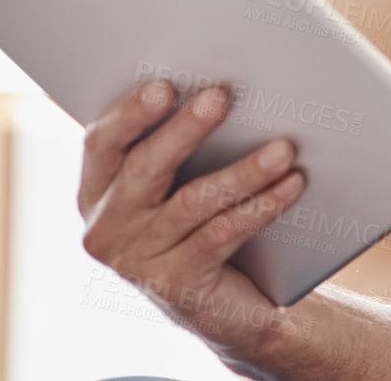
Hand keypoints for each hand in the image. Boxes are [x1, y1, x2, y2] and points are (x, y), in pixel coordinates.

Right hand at [78, 80, 308, 359]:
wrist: (223, 304)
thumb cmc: (201, 223)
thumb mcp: (180, 182)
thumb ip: (182, 142)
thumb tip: (221, 89)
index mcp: (98, 191)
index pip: (102, 144)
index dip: (129, 114)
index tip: (164, 86)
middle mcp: (106, 227)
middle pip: (144, 168)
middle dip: (185, 130)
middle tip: (222, 98)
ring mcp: (137, 260)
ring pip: (192, 202)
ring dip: (243, 171)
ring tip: (283, 148)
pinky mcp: (176, 285)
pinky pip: (222, 235)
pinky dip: (261, 206)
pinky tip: (291, 185)